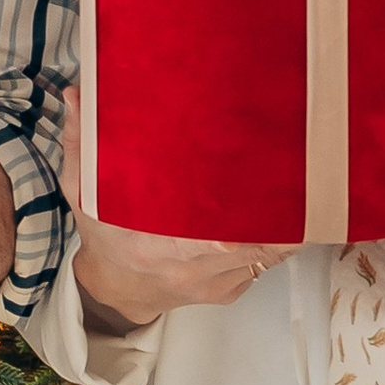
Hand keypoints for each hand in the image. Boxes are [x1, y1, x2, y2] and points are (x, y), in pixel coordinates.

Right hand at [56, 89, 293, 326]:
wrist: (119, 289)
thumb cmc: (105, 240)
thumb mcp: (84, 192)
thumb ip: (82, 143)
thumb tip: (79, 95)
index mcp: (153, 249)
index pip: (199, 243)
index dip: (233, 229)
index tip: (251, 205)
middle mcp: (190, 271)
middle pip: (250, 246)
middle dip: (277, 213)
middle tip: (298, 174)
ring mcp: (215, 283)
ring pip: (266, 256)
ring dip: (287, 226)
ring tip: (305, 188)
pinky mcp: (232, 288)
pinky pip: (265, 264)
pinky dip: (278, 239)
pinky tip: (288, 212)